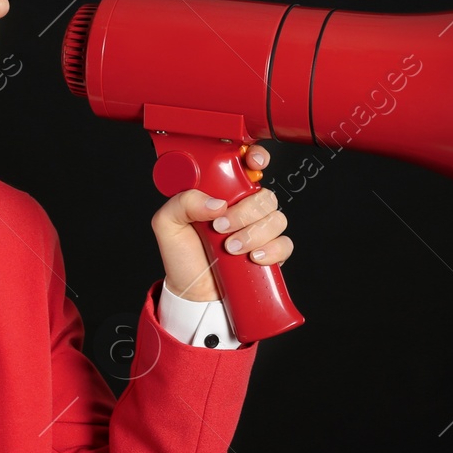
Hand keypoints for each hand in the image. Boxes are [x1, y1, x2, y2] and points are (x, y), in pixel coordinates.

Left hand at [151, 145, 293, 301]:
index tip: (252, 165)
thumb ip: (183, 203)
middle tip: (221, 227)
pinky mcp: (270, 252)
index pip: (246, 167)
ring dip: (254, 234)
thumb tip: (216, 203)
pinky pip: (285, 244)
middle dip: (244, 212)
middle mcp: (243, 208)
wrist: (192, 292)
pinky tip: (253, 257)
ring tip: (230, 248)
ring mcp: (258, 230)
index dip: (255, 159)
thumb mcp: (167, 224)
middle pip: (264, 196)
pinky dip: (272, 250)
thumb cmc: (181, 255)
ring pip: (276, 219)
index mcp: (221, 193)